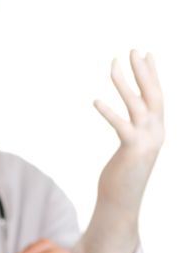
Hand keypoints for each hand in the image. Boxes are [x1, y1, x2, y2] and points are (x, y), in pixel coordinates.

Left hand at [74, 50, 163, 252]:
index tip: (145, 54)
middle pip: (152, 94)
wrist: (121, 203)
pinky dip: (109, 112)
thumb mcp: (131, 149)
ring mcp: (147, 141)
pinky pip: (121, 126)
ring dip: (124, 83)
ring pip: (137, 105)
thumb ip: (132, 132)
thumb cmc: (121, 176)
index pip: (157, 96)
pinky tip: (95, 100)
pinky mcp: (132, 151)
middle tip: (134, 49)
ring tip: (113, 64)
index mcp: (157, 130)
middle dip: (144, 71)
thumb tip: (128, 122)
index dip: (152, 74)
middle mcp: (157, 133)